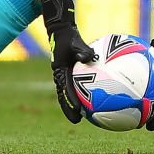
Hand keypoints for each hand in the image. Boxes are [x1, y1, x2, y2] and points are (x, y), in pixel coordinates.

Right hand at [41, 0, 95, 123]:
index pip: (65, 90)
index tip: (78, 110)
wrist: (61, 32)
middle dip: (69, 109)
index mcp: (60, 71)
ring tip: (84, 116)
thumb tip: (89, 57)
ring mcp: (64, 76)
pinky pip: (75, 86)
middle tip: (77, 121)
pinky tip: (94, 99)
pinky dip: (81, 94)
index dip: (70, 101)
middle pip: (64, 96)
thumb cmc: (68, 37)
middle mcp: (61, 76)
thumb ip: (82, 50)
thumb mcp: (74, 42)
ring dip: (74, 104)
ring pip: (68, 94)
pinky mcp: (69, 74)